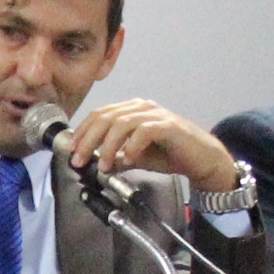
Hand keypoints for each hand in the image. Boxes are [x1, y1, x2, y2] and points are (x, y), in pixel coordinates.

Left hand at [57, 99, 238, 194]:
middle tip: (79, 159)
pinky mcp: (169, 125)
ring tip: (103, 165)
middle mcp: (142, 108)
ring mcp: (156, 115)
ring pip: (122, 123)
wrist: (202, 159)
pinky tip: (128, 160)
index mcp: (132, 110)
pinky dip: (132, 147)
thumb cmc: (171, 154)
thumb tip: (96, 163)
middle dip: (88, 139)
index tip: (71, 149)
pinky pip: (144, 131)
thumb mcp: (137, 157)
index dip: (82, 131)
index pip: (100, 114)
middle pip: (106, 116)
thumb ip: (118, 157)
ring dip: (107, 146)